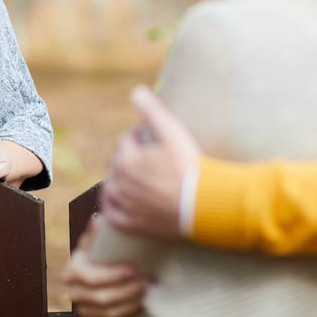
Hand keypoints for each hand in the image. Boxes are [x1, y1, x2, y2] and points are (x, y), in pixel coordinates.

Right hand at [64, 219, 149, 316]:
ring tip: (148, 289)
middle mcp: (73, 293)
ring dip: (132, 302)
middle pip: (102, 298)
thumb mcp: (96, 242)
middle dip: (128, 290)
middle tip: (147, 280)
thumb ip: (96, 233)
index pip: (91, 278)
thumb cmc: (99, 255)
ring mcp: (83, 310)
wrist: (99, 275)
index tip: (134, 268)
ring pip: (109, 313)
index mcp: (70, 272)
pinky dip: (130, 313)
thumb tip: (97, 220)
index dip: (114, 276)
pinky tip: (142, 302)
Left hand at [101, 86, 201, 237]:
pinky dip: (113, 208)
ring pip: (110, 189)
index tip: (151, 136)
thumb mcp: (171, 132)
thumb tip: (136, 91)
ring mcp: (125, 207)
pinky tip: (120, 202)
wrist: (205, 204)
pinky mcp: (133, 225)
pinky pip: (113, 216)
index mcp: (125, 161)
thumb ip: (151, 111)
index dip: (139, 135)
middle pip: (117, 164)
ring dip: (118, 180)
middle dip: (128, 156)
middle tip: (146, 155)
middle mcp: (120, 185)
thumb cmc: (189, 166)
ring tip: (133, 176)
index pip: (125, 140)